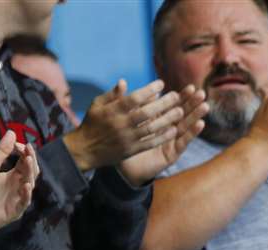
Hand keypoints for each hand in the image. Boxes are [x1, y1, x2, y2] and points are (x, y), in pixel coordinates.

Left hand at [0, 133, 36, 249]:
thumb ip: (1, 152)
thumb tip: (12, 132)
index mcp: (13, 177)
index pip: (25, 163)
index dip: (25, 152)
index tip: (20, 143)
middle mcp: (18, 187)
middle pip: (30, 173)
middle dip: (30, 161)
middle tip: (28, 149)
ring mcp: (18, 200)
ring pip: (29, 185)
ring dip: (29, 173)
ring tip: (28, 161)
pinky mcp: (14, 212)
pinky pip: (23, 203)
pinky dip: (25, 194)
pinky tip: (25, 185)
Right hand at [64, 79, 186, 171]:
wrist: (86, 150)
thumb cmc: (92, 123)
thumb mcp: (97, 105)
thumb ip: (112, 95)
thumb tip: (124, 82)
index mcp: (111, 111)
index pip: (133, 98)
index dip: (149, 90)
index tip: (162, 84)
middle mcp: (120, 124)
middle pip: (145, 113)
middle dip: (163, 104)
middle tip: (177, 96)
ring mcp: (127, 138)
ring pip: (151, 128)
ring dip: (167, 120)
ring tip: (181, 111)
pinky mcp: (132, 150)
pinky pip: (150, 143)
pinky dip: (163, 136)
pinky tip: (174, 130)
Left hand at [118, 84, 206, 185]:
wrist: (123, 167)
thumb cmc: (123, 142)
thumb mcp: (124, 119)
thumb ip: (128, 103)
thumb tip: (129, 84)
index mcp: (158, 120)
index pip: (172, 106)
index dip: (182, 97)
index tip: (191, 87)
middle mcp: (167, 130)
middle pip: (183, 114)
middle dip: (192, 104)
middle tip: (201, 93)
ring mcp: (171, 142)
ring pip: (186, 126)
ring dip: (196, 116)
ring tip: (205, 106)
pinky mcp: (172, 154)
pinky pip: (183, 142)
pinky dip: (192, 133)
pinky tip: (200, 124)